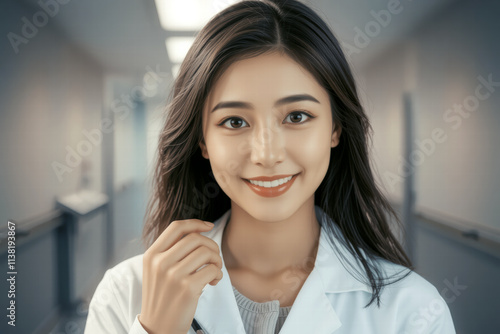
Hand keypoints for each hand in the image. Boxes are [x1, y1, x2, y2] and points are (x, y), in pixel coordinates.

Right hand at [138, 219, 222, 333]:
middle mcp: (160, 263)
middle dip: (211, 245)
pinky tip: (214, 282)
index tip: (209, 226)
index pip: (176, 227)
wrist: (158, 327)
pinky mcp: (187, 288)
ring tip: (214, 271)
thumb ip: (171, 251)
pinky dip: (218, 274)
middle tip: (213, 258)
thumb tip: (199, 231)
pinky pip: (212, 269)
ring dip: (217, 260)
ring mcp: (173, 275)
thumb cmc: (163, 296)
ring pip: (206, 253)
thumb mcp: (157, 270)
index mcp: (152, 255)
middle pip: (195, 238)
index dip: (196, 223)